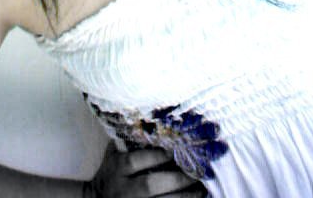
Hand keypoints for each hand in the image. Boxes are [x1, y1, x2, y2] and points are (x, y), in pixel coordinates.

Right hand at [83, 141, 206, 196]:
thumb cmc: (110, 173)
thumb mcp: (113, 156)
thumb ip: (128, 141)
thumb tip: (155, 121)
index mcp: (116, 168)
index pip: (135, 161)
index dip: (156, 155)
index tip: (176, 149)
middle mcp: (123, 188)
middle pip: (150, 184)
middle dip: (175, 179)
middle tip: (196, 171)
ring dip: (183, 196)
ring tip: (202, 189)